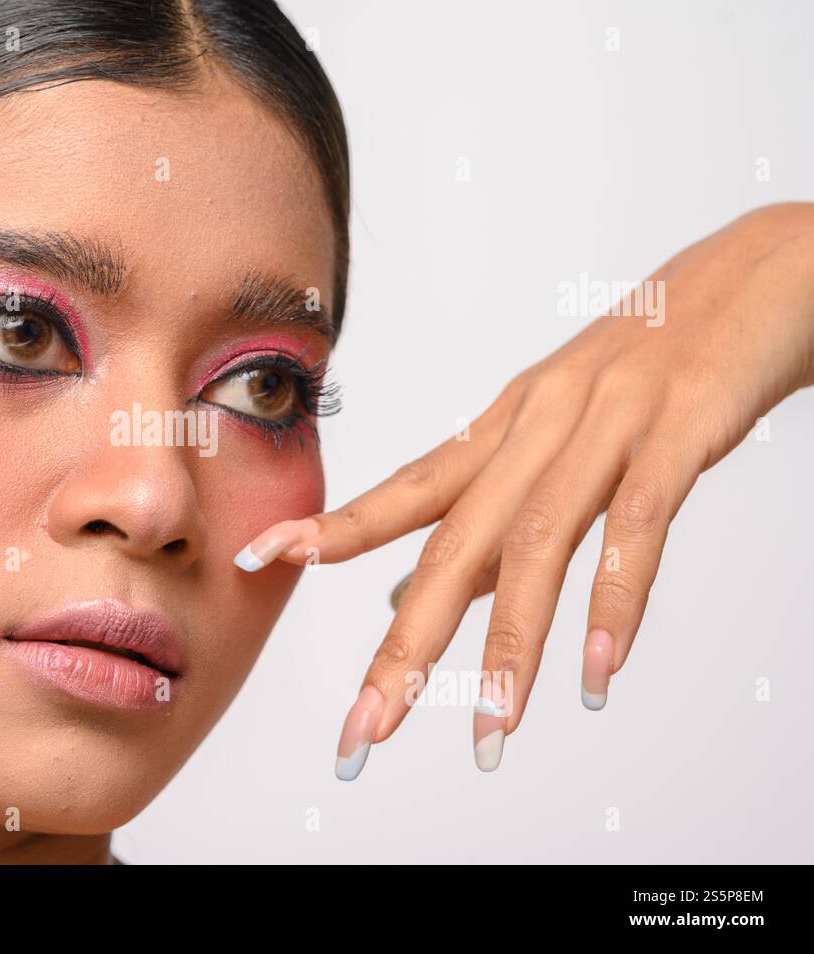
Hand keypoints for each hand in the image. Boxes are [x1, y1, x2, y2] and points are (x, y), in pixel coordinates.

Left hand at [233, 202, 813, 776]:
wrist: (757, 276)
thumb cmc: (649, 368)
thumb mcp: (557, 437)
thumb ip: (491, 516)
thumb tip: (411, 590)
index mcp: (503, 429)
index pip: (404, 490)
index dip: (330, 527)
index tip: (257, 561)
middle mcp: (538, 427)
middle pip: (456, 544)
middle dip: (404, 643)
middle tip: (363, 728)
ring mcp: (606, 426)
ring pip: (539, 545)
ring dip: (510, 648)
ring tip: (489, 734)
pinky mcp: (680, 429)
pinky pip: (640, 525)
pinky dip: (616, 602)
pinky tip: (596, 673)